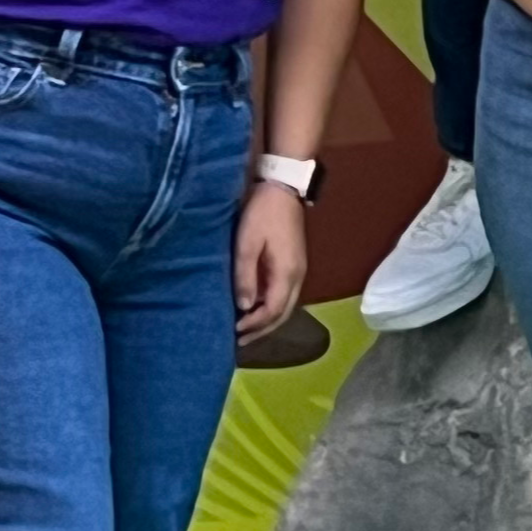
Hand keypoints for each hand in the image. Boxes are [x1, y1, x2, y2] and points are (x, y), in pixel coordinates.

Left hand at [234, 181, 308, 342]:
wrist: (283, 189)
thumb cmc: (262, 216)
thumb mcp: (247, 245)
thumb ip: (245, 276)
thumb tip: (244, 306)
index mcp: (287, 273)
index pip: (273, 310)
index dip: (254, 325)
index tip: (233, 332)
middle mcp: (297, 276)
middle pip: (283, 313)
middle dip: (262, 329)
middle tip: (239, 341)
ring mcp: (299, 270)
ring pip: (286, 305)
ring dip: (267, 320)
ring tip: (246, 329)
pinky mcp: (295, 264)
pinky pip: (285, 295)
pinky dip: (271, 307)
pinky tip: (255, 307)